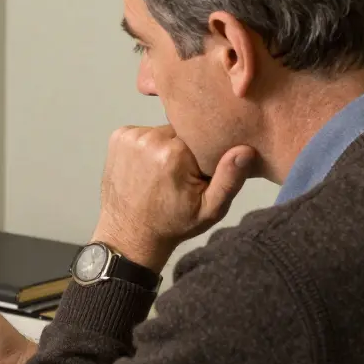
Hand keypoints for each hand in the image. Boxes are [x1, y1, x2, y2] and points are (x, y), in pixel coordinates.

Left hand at [94, 125, 255, 270]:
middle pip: (181, 130)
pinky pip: (143, 132)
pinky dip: (148, 146)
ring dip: (165, 146)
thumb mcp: (210, 210)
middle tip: (182, 174)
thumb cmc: (173, 223)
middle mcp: (151, 139)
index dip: (204, 151)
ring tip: (162, 173)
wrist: (130, 234)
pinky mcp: (118, 137)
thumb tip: (245, 150)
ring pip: (162, 131)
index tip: (199, 170)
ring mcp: (131, 137)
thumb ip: (230, 179)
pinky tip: (146, 168)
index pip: (202, 134)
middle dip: (185, 148)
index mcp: (175, 153)